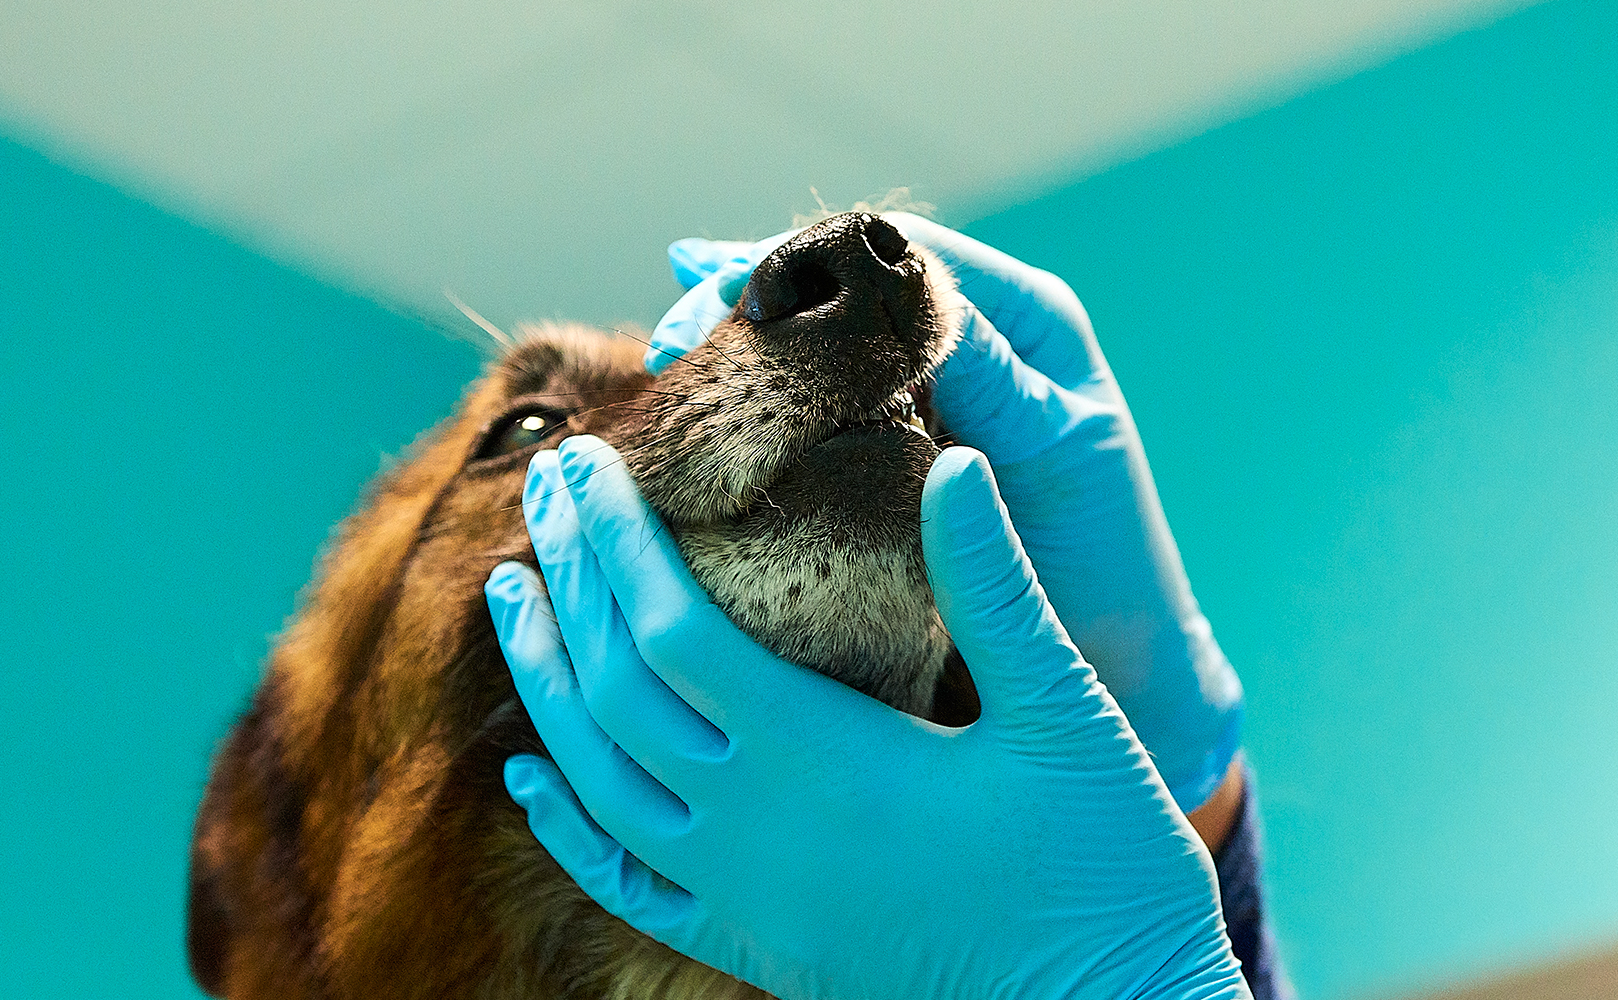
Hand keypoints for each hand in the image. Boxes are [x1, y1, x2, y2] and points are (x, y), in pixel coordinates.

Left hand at [489, 439, 1249, 999]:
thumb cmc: (1104, 866)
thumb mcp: (1065, 713)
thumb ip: (993, 588)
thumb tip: (953, 460)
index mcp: (822, 759)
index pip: (673, 629)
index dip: (619, 541)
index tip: (587, 463)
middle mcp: (757, 831)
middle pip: (616, 693)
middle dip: (570, 584)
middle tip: (542, 492)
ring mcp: (745, 898)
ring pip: (600, 784)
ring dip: (545, 687)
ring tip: (513, 601)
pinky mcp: (758, 945)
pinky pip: (628, 886)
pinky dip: (569, 826)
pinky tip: (534, 781)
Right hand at [649, 218, 1243, 809]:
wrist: (1124, 669)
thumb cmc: (1110, 560)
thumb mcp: (1058, 451)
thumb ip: (992, 375)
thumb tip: (914, 299)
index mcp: (1020, 318)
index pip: (896, 254)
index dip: (805, 261)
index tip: (716, 286)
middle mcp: (965, 348)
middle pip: (838, 300)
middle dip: (748, 314)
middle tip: (671, 351)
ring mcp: (920, 411)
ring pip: (812, 365)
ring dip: (738, 375)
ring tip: (668, 397)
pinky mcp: (885, 475)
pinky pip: (810, 434)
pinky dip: (755, 437)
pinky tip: (697, 452)